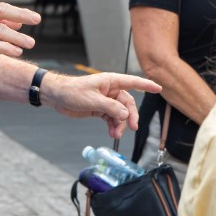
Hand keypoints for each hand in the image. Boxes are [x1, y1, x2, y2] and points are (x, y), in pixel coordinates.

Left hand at [46, 71, 161, 138]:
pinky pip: (112, 118)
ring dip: (120, 124)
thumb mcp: (92, 100)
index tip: (159, 88)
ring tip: (116, 134)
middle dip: (130, 116)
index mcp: (111, 82)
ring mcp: (106, 100)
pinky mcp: (100, 109)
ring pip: (120, 113)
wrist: (57, 97)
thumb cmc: (72, 91)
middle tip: (132, 127)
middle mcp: (111, 90)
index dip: (146, 85)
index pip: (133, 82)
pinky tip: (112, 132)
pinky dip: (113, 126)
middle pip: (127, 103)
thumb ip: (110, 107)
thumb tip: (124, 114)